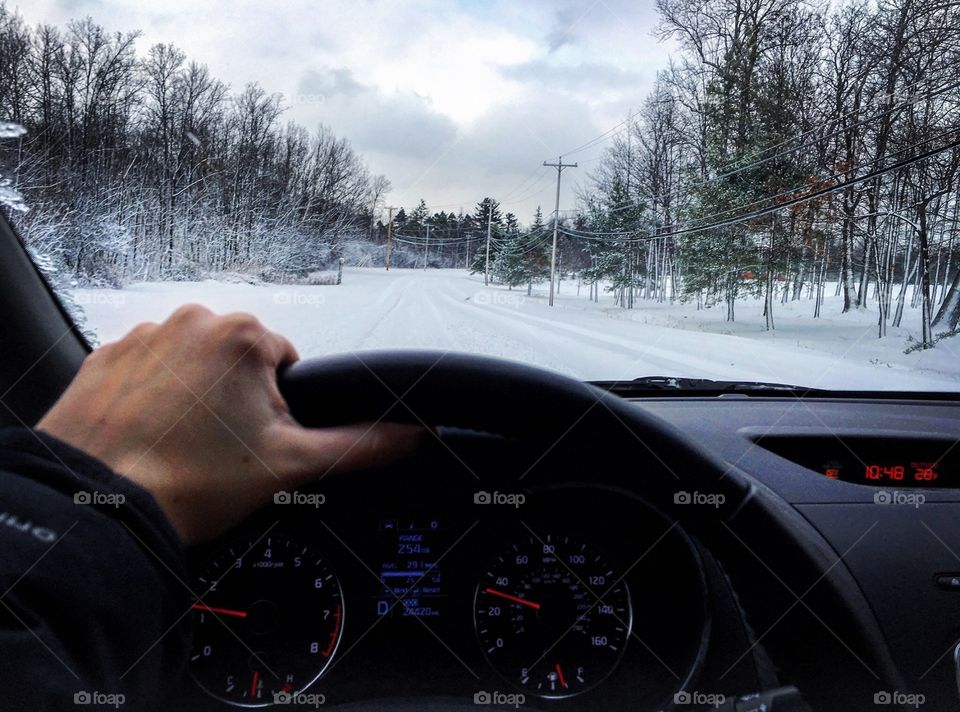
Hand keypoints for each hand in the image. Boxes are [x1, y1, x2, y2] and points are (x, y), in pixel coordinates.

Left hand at [37, 305, 422, 543]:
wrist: (97, 507)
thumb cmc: (190, 482)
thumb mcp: (290, 465)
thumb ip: (360, 445)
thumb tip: (412, 436)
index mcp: (243, 335)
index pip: (287, 363)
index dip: (279, 410)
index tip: (253, 441)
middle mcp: (191, 321)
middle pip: (239, 362)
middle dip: (238, 400)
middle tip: (219, 449)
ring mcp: (141, 337)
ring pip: (193, 366)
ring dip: (196, 397)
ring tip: (182, 446)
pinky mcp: (103, 359)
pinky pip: (147, 372)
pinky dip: (153, 399)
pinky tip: (149, 437)